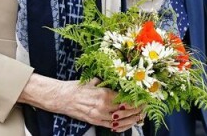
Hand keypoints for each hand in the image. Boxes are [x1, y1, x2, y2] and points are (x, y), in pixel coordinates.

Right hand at [19, 75, 144, 131]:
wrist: (61, 97)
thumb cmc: (76, 87)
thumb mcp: (92, 80)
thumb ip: (106, 81)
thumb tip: (118, 78)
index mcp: (103, 94)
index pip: (125, 99)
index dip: (137, 100)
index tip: (144, 98)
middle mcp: (102, 107)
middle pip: (126, 110)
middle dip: (138, 110)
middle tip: (146, 107)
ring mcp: (99, 116)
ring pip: (121, 120)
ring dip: (133, 119)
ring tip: (140, 116)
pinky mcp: (95, 122)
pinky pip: (112, 127)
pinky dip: (123, 126)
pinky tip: (128, 123)